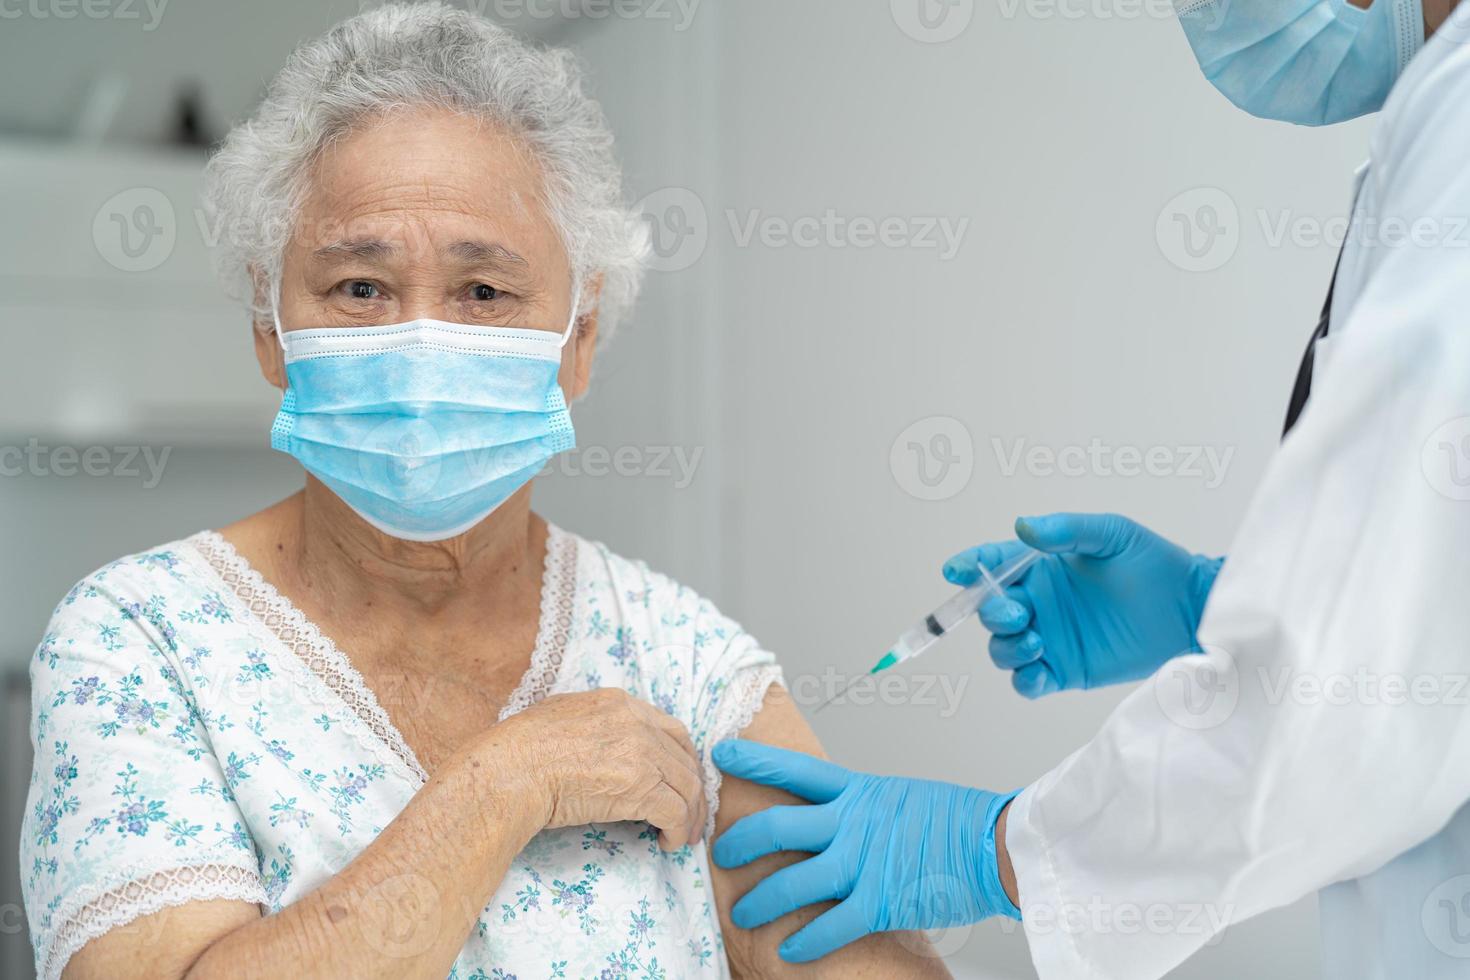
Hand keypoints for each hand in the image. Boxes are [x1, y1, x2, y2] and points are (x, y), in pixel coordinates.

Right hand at [496, 687, 706, 849]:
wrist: (510, 771)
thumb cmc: (520, 751)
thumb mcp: (562, 717)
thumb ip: (593, 725)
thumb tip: (602, 746)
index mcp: (620, 704)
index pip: (671, 730)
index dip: (682, 759)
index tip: (682, 782)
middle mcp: (638, 723)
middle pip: (685, 759)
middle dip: (693, 791)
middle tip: (692, 817)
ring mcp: (642, 753)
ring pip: (687, 787)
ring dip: (690, 815)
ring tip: (682, 836)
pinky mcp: (641, 787)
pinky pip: (675, 812)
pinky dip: (677, 830)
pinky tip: (667, 843)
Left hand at [711, 739, 1016, 962]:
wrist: (997, 843)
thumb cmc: (960, 821)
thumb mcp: (904, 797)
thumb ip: (867, 809)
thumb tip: (844, 822)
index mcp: (859, 791)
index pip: (796, 769)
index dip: (755, 761)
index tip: (722, 755)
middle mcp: (852, 823)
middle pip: (777, 827)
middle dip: (740, 843)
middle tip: (721, 854)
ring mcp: (863, 862)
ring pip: (792, 883)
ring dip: (760, 902)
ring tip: (744, 914)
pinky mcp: (879, 901)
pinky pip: (830, 926)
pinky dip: (805, 942)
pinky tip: (790, 951)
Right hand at [943, 512, 1221, 696]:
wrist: (1190, 612)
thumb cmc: (1154, 564)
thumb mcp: (1111, 534)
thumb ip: (1066, 530)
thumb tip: (1023, 526)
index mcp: (1041, 567)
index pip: (992, 564)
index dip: (969, 566)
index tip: (956, 571)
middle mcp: (1039, 603)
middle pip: (989, 612)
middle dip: (991, 613)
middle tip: (1020, 613)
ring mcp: (1049, 639)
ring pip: (1002, 648)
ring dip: (1007, 647)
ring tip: (1038, 641)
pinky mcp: (1064, 671)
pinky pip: (1027, 681)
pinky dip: (1023, 679)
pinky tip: (1040, 670)